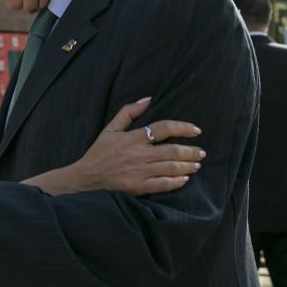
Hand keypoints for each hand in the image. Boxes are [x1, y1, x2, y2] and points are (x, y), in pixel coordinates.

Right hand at [26, 97, 205, 195]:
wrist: (85, 177)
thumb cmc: (99, 152)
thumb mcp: (110, 129)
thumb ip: (128, 112)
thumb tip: (148, 99)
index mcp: (132, 138)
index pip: (163, 128)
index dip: (183, 128)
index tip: (196, 130)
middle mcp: (137, 154)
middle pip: (172, 150)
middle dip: (191, 151)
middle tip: (201, 152)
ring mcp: (138, 171)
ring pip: (171, 168)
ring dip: (187, 166)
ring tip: (196, 164)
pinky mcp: (137, 187)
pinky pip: (163, 184)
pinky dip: (176, 182)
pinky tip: (184, 179)